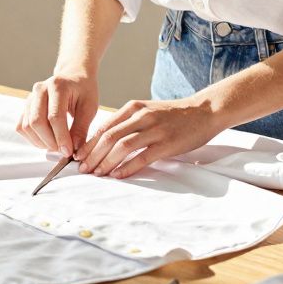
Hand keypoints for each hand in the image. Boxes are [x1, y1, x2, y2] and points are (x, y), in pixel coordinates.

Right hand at [16, 72, 99, 156]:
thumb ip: (81, 128)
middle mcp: (40, 89)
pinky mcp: (26, 106)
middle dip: (50, 142)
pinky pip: (22, 126)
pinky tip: (46, 141)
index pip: (55, 117)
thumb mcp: (89, 107)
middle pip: (37, 122)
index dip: (61, 137)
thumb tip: (75, 149)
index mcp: (58, 86)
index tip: (69, 151)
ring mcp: (30, 97)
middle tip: (63, 151)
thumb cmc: (83, 90)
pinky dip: (32, 138)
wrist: (73, 76)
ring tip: (56, 146)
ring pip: (27, 126)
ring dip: (41, 142)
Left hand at [74, 98, 221, 178]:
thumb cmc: (173, 115)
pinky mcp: (166, 143)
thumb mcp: (146, 111)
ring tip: (97, 174)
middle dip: (92, 155)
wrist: (204, 111)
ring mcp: (154, 129)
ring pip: (122, 146)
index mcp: (133, 108)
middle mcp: (141, 116)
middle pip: (109, 137)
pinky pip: (142, 157)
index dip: (89, 144)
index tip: (78, 157)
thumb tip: (105, 140)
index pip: (104, 127)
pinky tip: (118, 175)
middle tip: (83, 169)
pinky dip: (127, 167)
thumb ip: (128, 122)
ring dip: (106, 162)